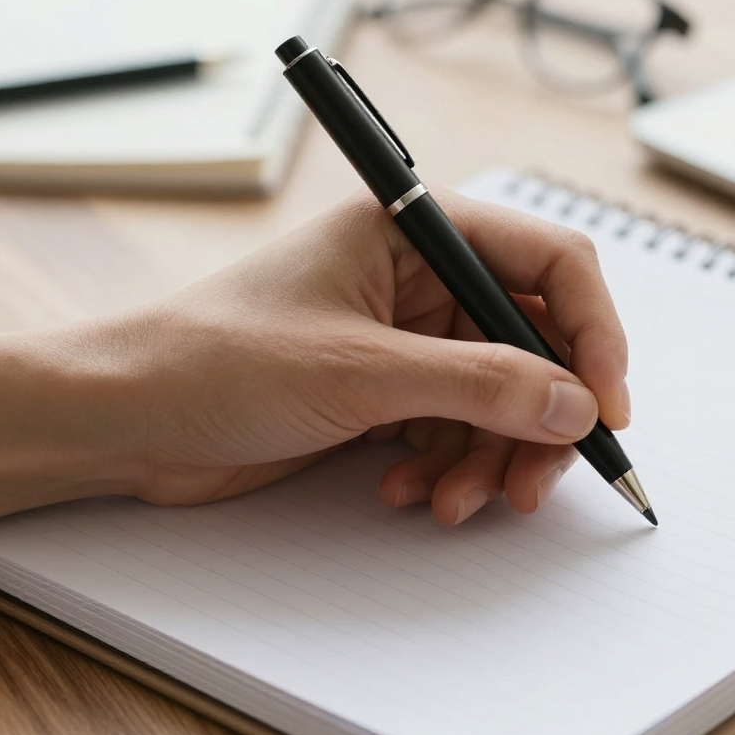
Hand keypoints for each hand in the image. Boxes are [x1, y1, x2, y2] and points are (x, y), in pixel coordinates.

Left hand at [116, 188, 628, 524]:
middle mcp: (415, 280)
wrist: (127, 418)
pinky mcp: (380, 394)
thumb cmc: (216, 360)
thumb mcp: (359, 370)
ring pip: (494, 399)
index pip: (547, 263)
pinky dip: (444, 468)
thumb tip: (577, 403)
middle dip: (538, 418)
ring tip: (454, 503)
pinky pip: (450, 430)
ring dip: (487, 457)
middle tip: (532, 483)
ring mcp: (400, 341)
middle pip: (528, 343)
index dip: (591, 334)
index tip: (607, 407)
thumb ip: (478, 383)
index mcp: (412, 231)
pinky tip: (407, 491)